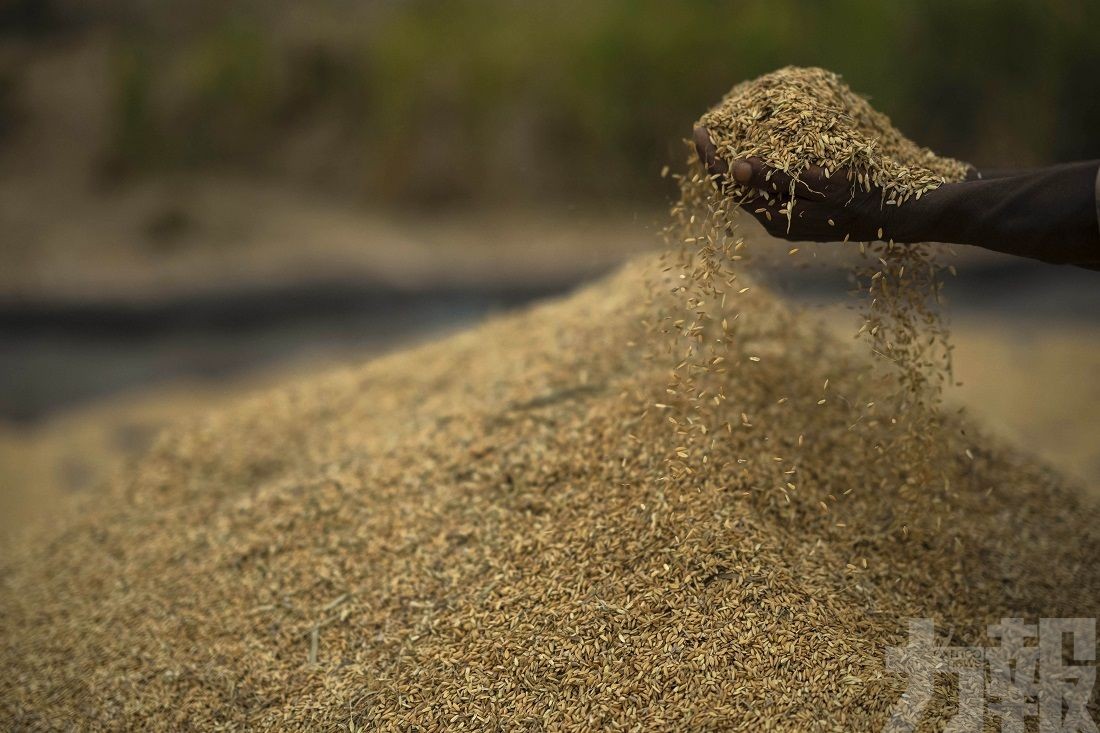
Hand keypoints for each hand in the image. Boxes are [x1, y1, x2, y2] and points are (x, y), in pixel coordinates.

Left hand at [692, 125, 957, 243]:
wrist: (927, 211)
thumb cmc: (878, 202)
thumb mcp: (826, 188)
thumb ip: (779, 179)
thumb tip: (734, 167)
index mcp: (778, 220)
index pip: (731, 187)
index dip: (711, 157)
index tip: (699, 127)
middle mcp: (785, 217)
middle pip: (741, 184)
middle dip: (723, 153)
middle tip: (712, 121)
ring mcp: (802, 209)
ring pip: (761, 179)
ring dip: (747, 151)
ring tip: (736, 124)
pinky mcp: (820, 197)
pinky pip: (785, 175)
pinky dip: (776, 154)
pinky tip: (778, 133)